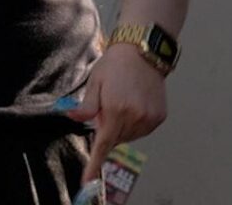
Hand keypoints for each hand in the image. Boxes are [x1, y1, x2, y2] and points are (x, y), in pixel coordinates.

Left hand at [67, 46, 167, 183]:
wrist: (142, 51)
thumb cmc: (114, 65)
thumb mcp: (95, 82)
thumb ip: (86, 106)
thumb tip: (73, 118)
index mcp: (115, 110)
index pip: (103, 144)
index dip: (95, 163)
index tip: (87, 179)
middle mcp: (134, 117)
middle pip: (116, 139)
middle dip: (108, 128)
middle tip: (107, 105)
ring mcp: (149, 118)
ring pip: (130, 137)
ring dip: (122, 127)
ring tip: (122, 101)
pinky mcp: (159, 117)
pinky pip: (143, 130)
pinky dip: (135, 123)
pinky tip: (134, 104)